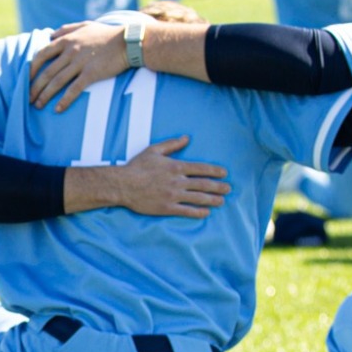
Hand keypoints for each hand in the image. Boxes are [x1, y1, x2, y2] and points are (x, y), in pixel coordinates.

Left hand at [29, 21, 126, 111]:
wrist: (128, 41)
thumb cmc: (107, 34)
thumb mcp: (85, 25)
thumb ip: (67, 29)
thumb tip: (51, 34)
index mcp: (66, 40)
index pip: (42, 54)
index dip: (32, 68)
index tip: (27, 78)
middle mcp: (70, 51)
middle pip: (47, 72)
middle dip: (35, 87)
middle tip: (28, 98)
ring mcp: (80, 63)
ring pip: (57, 82)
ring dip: (45, 96)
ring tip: (37, 105)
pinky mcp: (91, 74)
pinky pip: (74, 89)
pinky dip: (64, 101)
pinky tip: (57, 109)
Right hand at [112, 136, 229, 217]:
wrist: (123, 185)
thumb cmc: (137, 167)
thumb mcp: (154, 150)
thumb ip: (172, 145)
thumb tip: (186, 138)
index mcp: (176, 166)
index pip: (201, 168)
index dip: (215, 171)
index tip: (224, 173)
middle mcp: (178, 181)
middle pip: (203, 184)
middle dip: (218, 187)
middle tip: (228, 189)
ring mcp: (173, 195)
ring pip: (198, 198)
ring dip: (212, 200)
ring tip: (221, 201)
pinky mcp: (167, 208)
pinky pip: (187, 211)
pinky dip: (198, 212)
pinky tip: (206, 213)